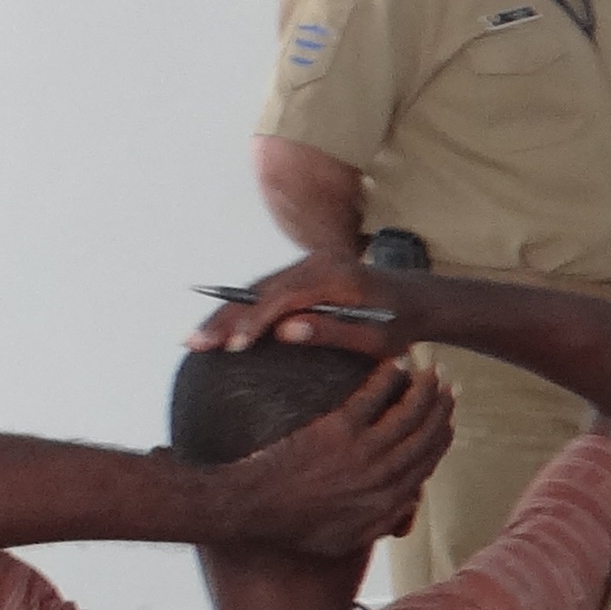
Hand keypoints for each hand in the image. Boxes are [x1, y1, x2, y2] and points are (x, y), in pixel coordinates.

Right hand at [186, 252, 415, 358]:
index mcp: (335, 277)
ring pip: (257, 288)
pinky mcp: (304, 270)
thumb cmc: (400, 324)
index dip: (254, 322)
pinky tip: (218, 327)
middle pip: (260, 290)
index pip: (283, 298)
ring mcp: (308, 263)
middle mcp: (317, 262)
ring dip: (225, 313)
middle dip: (225, 317)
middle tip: (193, 343)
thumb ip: (331, 333)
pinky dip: (241, 308)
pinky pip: (266, 289)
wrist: (417, 299)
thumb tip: (283, 332)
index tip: (232, 346)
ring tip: (194, 340)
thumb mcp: (374, 338)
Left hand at [206, 360, 455, 556]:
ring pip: (408, 413)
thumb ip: (382, 523)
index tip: (448, 423)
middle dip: (441, 409)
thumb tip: (408, 506)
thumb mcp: (345, 540)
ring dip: (424, 389)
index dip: (442, 439)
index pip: (427, 463)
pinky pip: (372, 397)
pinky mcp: (337, 430)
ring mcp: (362, 450)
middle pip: (425, 435)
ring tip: (431, 371)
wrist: (253, 509)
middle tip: (448, 389)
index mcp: (388, 499)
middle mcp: (384, 474)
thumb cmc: (292, 527)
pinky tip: (394, 364)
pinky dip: (387, 378)